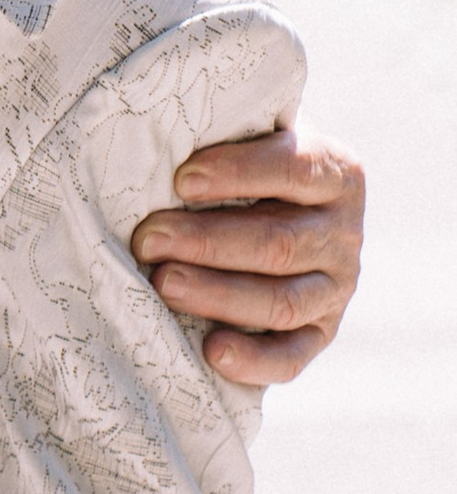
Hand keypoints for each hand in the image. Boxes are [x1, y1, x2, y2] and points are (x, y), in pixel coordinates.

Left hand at [132, 123, 365, 388]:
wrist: (273, 212)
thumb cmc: (238, 167)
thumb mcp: (246, 139)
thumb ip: (225, 133)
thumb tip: (159, 134)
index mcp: (336, 172)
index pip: (294, 169)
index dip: (238, 174)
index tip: (181, 179)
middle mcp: (344, 234)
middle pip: (278, 244)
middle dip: (206, 242)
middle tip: (148, 239)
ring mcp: (336, 290)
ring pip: (281, 301)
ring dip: (218, 295)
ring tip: (163, 282)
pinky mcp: (319, 335)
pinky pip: (291, 358)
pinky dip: (254, 360)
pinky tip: (212, 351)